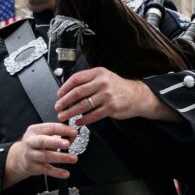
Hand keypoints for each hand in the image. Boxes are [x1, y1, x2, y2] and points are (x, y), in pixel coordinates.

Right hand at [4, 122, 77, 186]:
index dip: (63, 130)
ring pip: (46, 156)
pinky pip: (46, 170)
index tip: (74, 133)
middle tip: (67, 143)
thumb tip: (73, 136)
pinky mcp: (33, 167)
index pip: (50, 128)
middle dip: (56, 142)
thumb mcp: (44, 135)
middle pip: (43, 141)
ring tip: (73, 158)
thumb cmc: (35, 144)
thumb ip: (58, 134)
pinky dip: (56, 172)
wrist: (19, 157)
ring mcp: (31, 155)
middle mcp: (31, 142)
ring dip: (60, 157)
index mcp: (35, 130)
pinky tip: (65, 173)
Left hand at [55, 67, 176, 124]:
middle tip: (57, 107)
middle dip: (64, 101)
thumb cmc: (117, 87)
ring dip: (70, 112)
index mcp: (98, 73)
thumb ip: (88, 81)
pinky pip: (93, 115)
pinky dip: (83, 120)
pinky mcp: (111, 108)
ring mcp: (107, 96)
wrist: (137, 96)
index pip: (76, 79)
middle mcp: (102, 83)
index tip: (59, 95)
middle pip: (77, 92)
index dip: (65, 88)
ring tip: (63, 116)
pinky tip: (78, 122)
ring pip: (83, 105)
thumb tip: (68, 89)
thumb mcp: (104, 77)